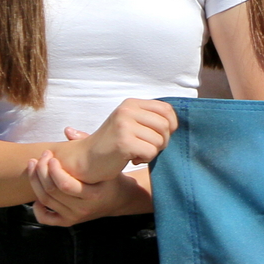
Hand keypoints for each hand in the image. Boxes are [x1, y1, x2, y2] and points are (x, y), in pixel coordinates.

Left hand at [28, 151, 150, 225]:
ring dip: (35, 182)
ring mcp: (76, 216)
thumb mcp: (105, 161)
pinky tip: (38, 195)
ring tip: (34, 166)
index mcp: (94, 194)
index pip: (65, 185)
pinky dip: (37, 208)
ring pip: (45, 200)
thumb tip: (67, 130)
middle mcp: (84, 208)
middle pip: (51, 191)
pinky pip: (46, 218)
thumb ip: (87, 144)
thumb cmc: (110, 175)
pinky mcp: (69, 222)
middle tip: (40, 157)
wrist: (120, 199)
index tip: (51, 156)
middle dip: (41, 171)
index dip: (52, 170)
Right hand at [55, 98, 176, 183]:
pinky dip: (145, 159)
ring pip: (160, 141)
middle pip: (166, 126)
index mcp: (131, 103)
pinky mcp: (123, 142)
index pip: (167, 109)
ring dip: (152, 152)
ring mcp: (124, 125)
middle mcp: (127, 110)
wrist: (87, 159)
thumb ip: (151, 119)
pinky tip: (131, 158)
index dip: (171, 125)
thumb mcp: (132, 124)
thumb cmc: (114, 144)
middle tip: (146, 148)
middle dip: (162, 142)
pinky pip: (151, 152)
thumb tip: (176, 125)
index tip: (160, 136)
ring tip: (136, 152)